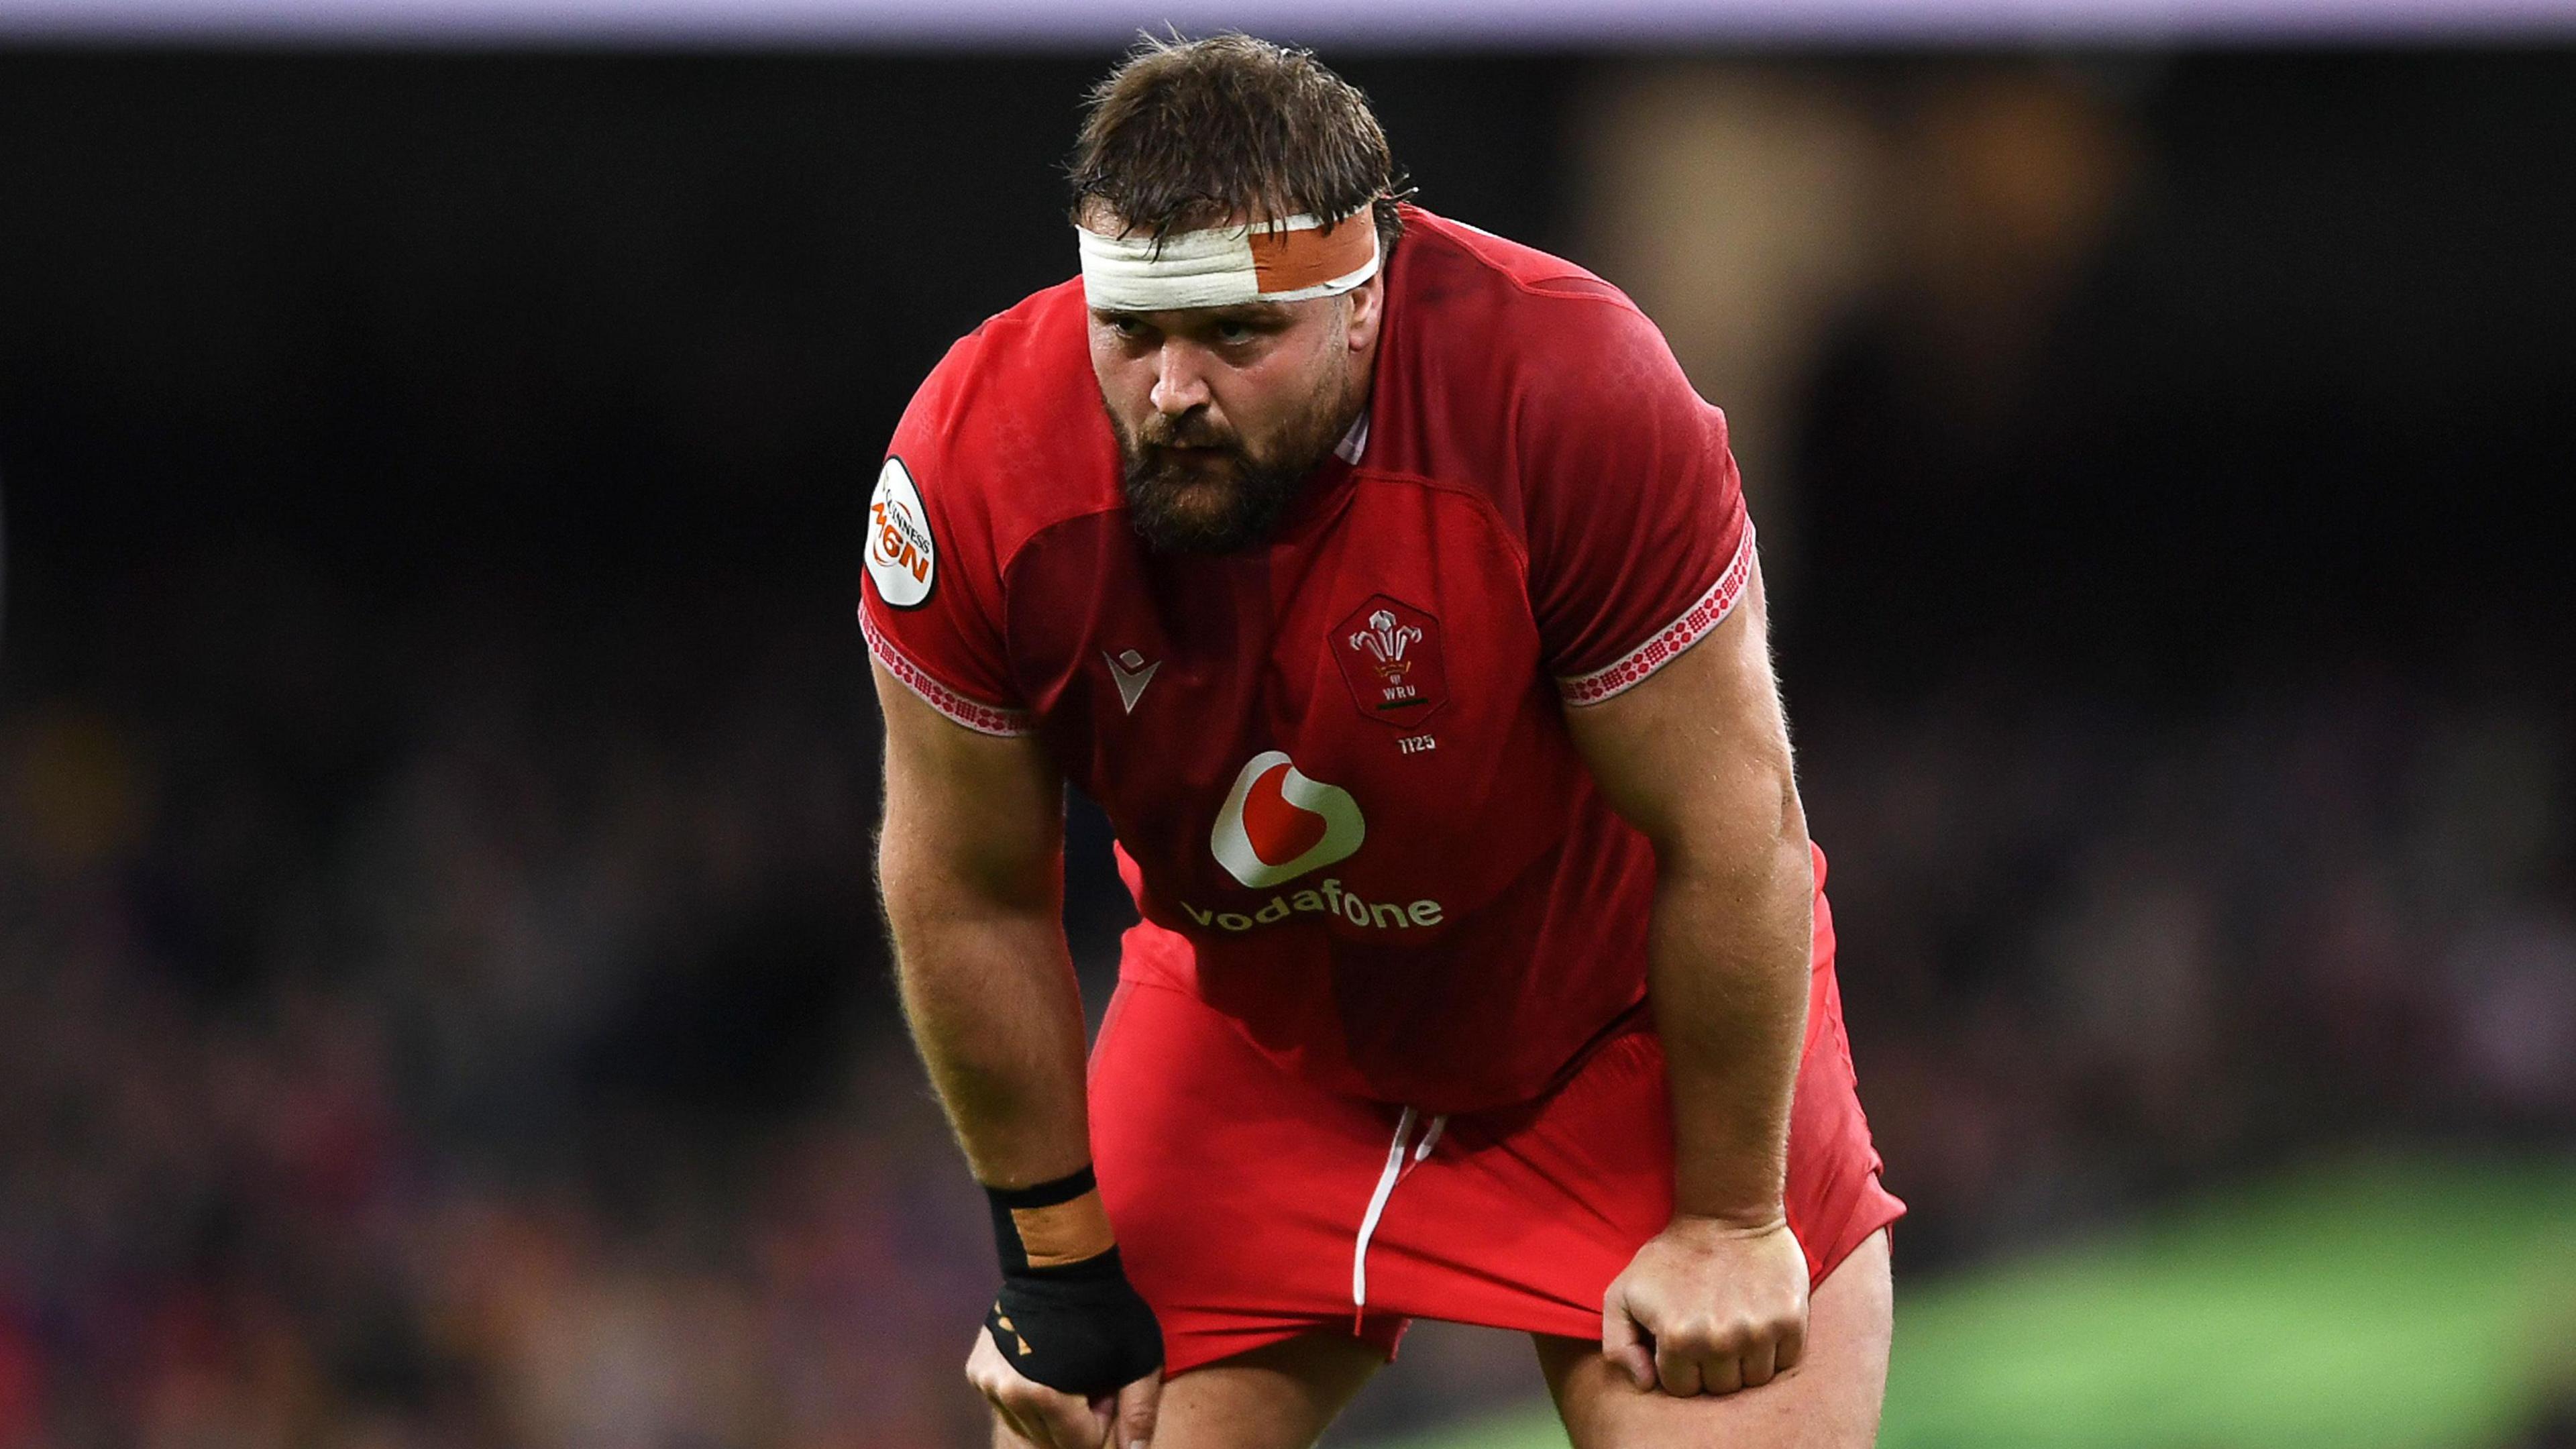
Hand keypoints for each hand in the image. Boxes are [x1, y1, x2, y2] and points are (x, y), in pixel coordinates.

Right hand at [968, 1323, 1160, 1448]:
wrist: (1060, 1263)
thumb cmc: (1106, 1312)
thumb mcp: (1138, 1363)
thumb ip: (1139, 1414)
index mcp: (1043, 1395)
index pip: (1078, 1443)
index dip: (1101, 1419)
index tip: (1105, 1388)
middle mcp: (1007, 1393)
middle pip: (1050, 1438)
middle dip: (1075, 1418)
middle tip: (1089, 1378)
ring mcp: (987, 1382)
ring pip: (1027, 1424)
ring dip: (1051, 1408)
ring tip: (1068, 1369)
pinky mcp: (976, 1369)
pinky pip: (1008, 1403)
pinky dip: (1029, 1394)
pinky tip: (1045, 1362)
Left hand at [1601, 1214, 1808, 1396]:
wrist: (1726, 1212)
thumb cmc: (1671, 1256)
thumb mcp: (1623, 1293)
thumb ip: (1618, 1345)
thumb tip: (1645, 1383)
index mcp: (1677, 1338)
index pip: (1682, 1388)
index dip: (1679, 1366)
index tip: (1682, 1339)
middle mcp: (1719, 1341)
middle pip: (1721, 1387)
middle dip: (1712, 1366)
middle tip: (1710, 1330)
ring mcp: (1758, 1331)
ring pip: (1755, 1379)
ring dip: (1745, 1360)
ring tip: (1735, 1325)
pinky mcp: (1790, 1319)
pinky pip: (1787, 1361)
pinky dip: (1776, 1349)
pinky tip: (1760, 1321)